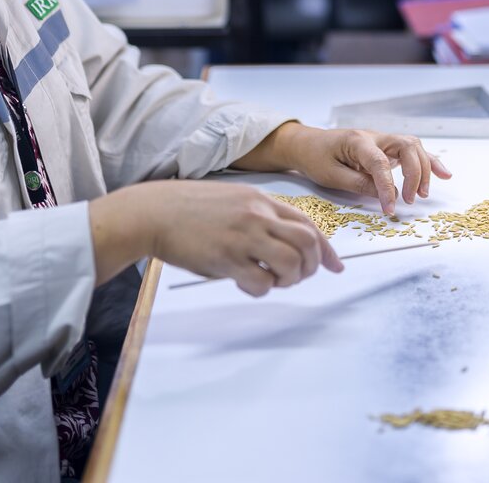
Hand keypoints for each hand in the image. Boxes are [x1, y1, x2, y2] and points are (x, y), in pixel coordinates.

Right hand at [104, 180, 342, 297]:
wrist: (154, 212)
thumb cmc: (189, 209)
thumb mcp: (232, 200)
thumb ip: (259, 215)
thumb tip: (282, 241)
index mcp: (261, 200)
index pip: (308, 223)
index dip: (326, 249)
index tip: (335, 266)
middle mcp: (257, 216)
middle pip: (307, 243)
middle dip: (311, 266)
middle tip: (297, 277)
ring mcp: (243, 236)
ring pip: (291, 262)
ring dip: (289, 279)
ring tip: (273, 281)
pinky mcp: (226, 258)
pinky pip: (261, 281)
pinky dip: (262, 289)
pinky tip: (247, 284)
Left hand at [271, 125, 452, 214]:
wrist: (307, 144)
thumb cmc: (316, 157)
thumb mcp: (331, 176)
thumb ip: (359, 184)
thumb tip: (386, 195)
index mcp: (358, 141)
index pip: (380, 163)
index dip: (388, 187)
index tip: (390, 209)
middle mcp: (375, 137)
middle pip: (407, 148)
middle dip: (414, 174)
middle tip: (409, 200)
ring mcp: (383, 141)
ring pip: (414, 147)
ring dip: (423, 169)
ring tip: (422, 193)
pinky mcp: (387, 148)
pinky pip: (413, 152)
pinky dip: (430, 162)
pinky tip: (445, 174)